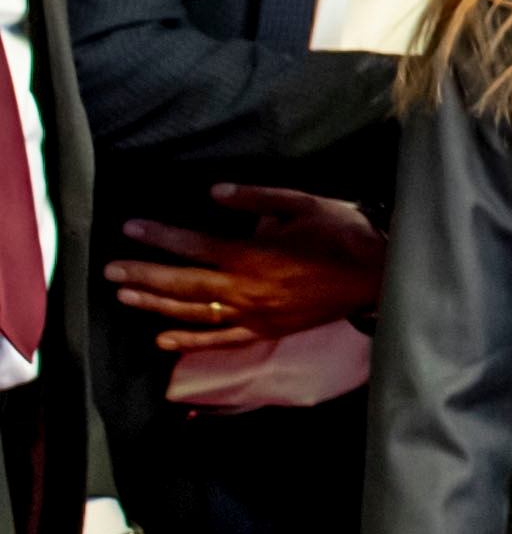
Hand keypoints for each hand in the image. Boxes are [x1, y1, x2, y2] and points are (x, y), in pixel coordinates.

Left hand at [111, 186, 385, 354]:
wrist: (380, 273)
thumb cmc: (343, 233)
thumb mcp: (303, 204)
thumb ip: (256, 198)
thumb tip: (213, 192)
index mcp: (254, 255)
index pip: (195, 245)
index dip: (159, 236)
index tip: (129, 228)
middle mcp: (247, 289)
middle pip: (183, 284)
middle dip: (143, 275)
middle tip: (109, 270)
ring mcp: (255, 314)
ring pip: (194, 312)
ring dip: (156, 305)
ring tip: (124, 297)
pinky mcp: (266, 330)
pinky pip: (221, 340)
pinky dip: (190, 341)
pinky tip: (163, 338)